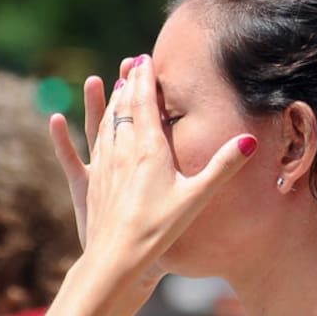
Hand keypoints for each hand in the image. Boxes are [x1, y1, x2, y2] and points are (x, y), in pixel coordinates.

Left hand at [53, 54, 256, 278]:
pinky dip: (79, 131)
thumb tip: (249, 140)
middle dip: (129, 83)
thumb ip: (222, 167)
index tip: (145, 58)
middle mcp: (123, 151)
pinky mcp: (92, 183)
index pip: (145, 103)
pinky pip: (84, 149)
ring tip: (114, 84)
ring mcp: (104, 166)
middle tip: (132, 63)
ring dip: (110, 101)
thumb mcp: (197, 197)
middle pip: (123, 108)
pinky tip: (67, 121)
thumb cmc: (160, 229)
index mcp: (149, 149)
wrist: (118, 257)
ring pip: (105, 124)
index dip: (145, 79)